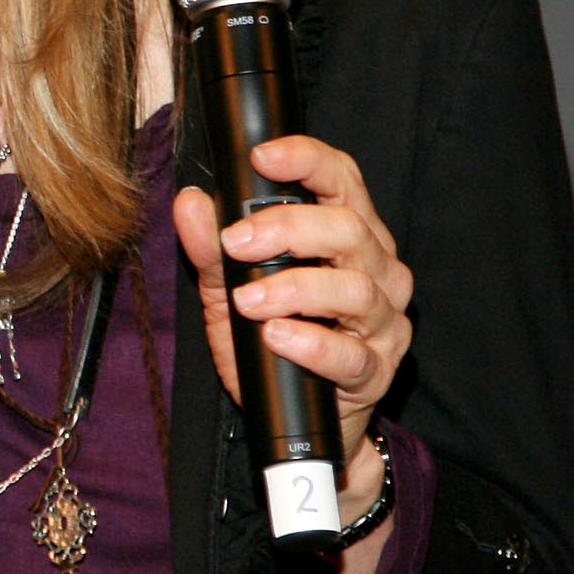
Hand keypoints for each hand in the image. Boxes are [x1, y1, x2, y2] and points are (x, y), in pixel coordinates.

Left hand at [172, 133, 415, 519]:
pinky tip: (277, 338)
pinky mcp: (377, 370)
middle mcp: (376, 270)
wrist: (296, 417)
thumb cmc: (269, 340)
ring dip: (294, 290)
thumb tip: (190, 202)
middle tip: (235, 243)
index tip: (263, 156)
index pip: (342, 181)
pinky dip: (311, 344)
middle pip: (348, 229)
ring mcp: (382, 321)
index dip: (307, 159)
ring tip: (247, 301)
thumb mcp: (228, 289)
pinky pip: (352, 354)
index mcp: (347, 236)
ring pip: (355, 289)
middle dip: (287, 229)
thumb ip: (211, 248)